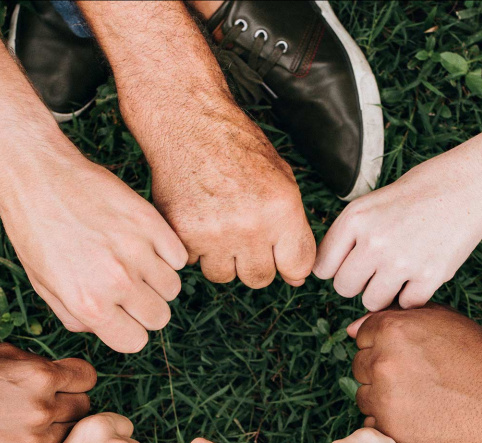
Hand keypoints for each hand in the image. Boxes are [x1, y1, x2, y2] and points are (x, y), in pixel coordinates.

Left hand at [0, 142, 188, 352]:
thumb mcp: (44, 286)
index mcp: (89, 304)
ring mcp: (137, 250)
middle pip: (159, 317)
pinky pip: (178, 256)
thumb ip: (77, 316)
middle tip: (127, 287)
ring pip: (172, 288)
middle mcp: (116, 282)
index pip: (135, 342)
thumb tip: (107, 328)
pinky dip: (166, 253)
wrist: (37, 177)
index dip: (128, 330)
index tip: (121, 314)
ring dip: (157, 280)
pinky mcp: (150, 221)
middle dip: (145, 307)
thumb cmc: (34, 232)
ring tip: (133, 261)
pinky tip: (143, 242)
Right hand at [0, 343, 94, 442]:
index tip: (67, 381)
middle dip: (71, 402)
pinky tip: (19, 439)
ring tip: (29, 422)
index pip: (89, 377)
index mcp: (40, 375)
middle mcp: (43, 408)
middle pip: (85, 407)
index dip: (77, 378)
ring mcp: (34, 440)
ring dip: (57, 427)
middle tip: (49, 403)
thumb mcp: (0, 354)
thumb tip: (66, 373)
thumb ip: (40, 362)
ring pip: (70, 434)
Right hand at [132, 91, 315, 289]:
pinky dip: (194, 248)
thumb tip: (297, 277)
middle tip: (243, 235)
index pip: (297, 267)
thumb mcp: (282, 179)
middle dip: (254, 263)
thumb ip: (294, 228)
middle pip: (259, 278)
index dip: (290, 266)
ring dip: (222, 258)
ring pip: (223, 275)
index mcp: (282, 210)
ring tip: (218, 225)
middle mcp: (250, 226)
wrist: (189, 124)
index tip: (280, 257)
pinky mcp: (183, 235)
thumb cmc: (237, 148)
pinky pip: (193, 263)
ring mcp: (214, 234)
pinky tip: (197, 219)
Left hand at [314, 150, 481, 308]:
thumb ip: (348, 236)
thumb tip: (327, 273)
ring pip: (372, 302)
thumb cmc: (417, 194)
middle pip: (344, 288)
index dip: (336, 269)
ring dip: (383, 293)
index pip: (323, 267)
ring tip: (400, 271)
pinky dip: (412, 295)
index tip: (350, 264)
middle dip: (358, 283)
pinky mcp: (430, 276)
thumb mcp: (371, 204)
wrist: (469, 186)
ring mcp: (402, 261)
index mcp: (355, 219)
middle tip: (378, 268)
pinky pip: (406, 304)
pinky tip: (421, 274)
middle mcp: (374, 241)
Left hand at [348, 306, 481, 442]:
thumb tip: (352, 329)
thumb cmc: (480, 357)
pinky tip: (421, 417)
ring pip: (364, 395)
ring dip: (383, 397)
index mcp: (391, 329)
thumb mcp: (443, 320)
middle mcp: (382, 362)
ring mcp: (384, 399)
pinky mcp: (390, 431)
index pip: (363, 335)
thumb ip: (395, 316)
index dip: (388, 345)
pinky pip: (372, 424)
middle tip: (423, 379)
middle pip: (360, 365)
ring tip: (425, 398)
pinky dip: (390, 423)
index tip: (413, 355)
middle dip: (383, 370)